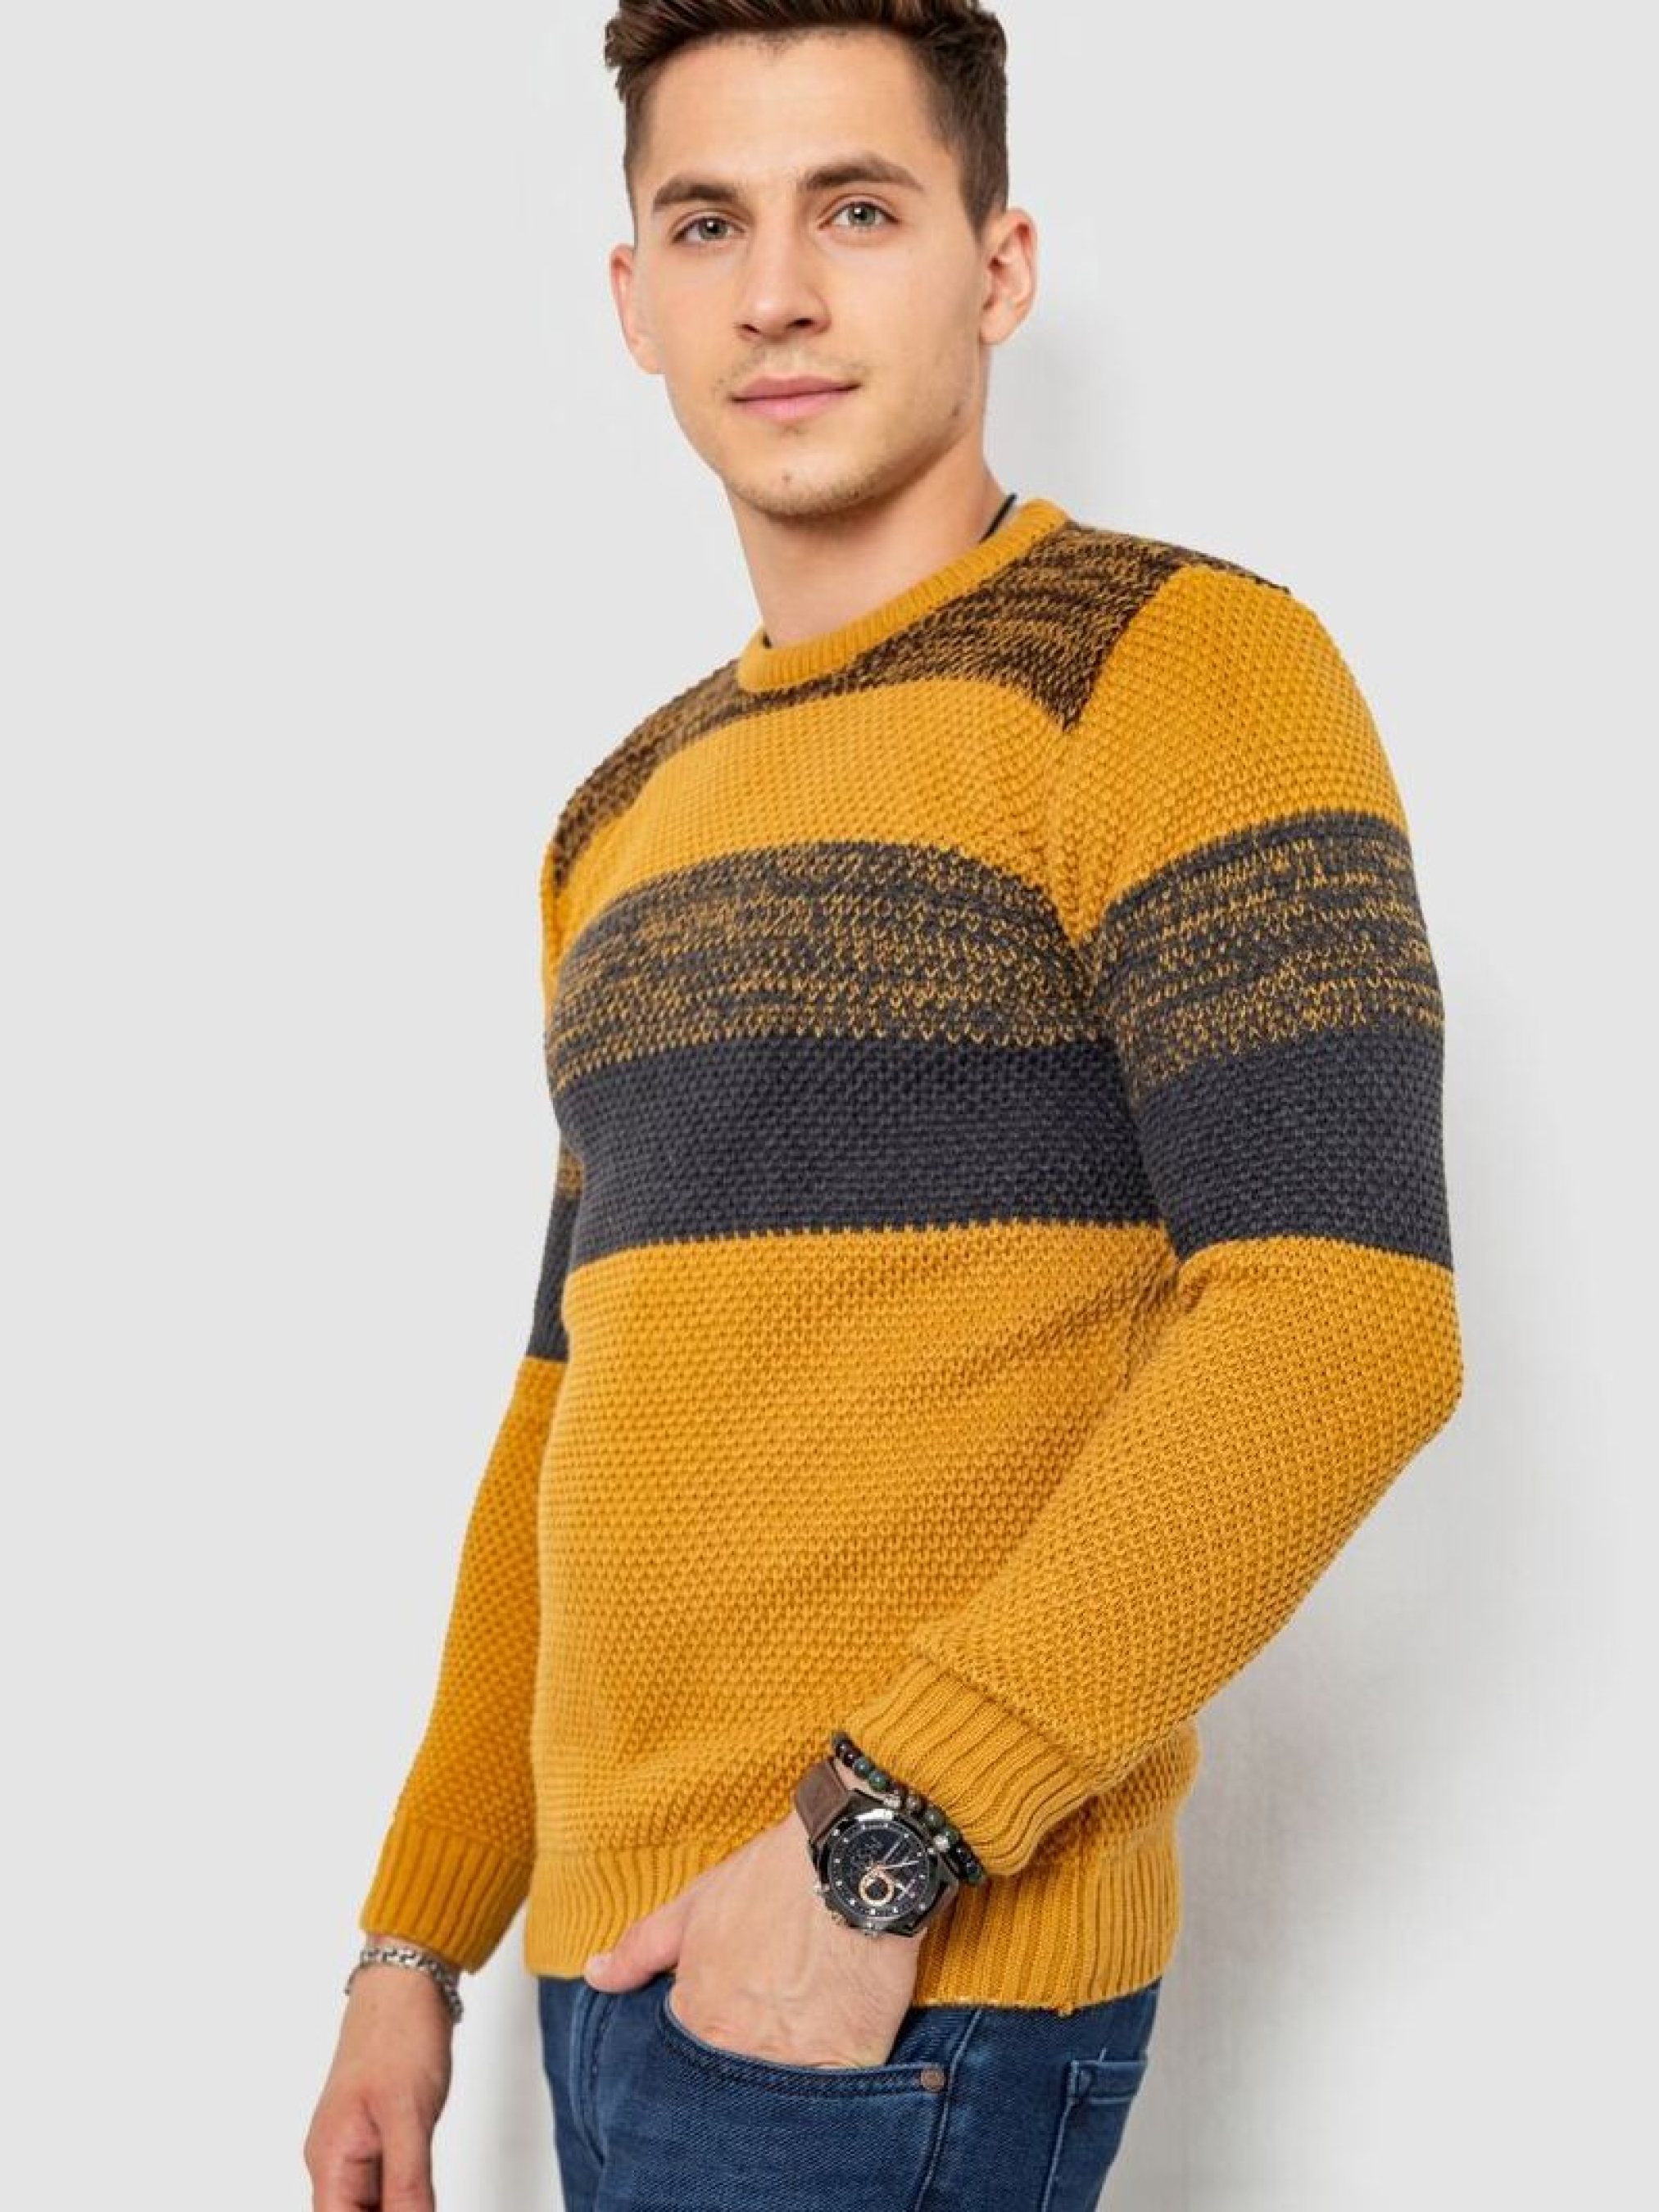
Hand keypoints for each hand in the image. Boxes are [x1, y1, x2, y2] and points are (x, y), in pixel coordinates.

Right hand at [304, 1954, 455, 2208]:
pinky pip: (385, 2182)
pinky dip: (404, 2194)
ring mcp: (355, 2145)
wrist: (407, 1982)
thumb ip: (408, 2184)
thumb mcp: (409, 2117)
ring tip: (426, 2196)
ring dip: (399, 2206)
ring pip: (371, 2204)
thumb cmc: (399, 2032)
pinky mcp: (377, 2133)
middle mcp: (334, 2158)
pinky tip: (426, 2193)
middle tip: (424, 2201)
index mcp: (330, 2158)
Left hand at [583, 1808, 924, 2068]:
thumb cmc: (772, 1878)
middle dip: (748, 2073)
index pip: (690, 2067)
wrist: (850, 1859)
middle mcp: (738, 2052)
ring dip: (789, 2087)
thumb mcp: (697, 1906)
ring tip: (807, 2044)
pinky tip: (841, 2056)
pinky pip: (838, 2099)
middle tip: (774, 2036)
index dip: (713, 2049)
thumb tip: (594, 1976)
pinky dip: (836, 2088)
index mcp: (698, 2020)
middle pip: (735, 2093)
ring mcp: (795, 2065)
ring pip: (782, 2102)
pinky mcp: (851, 2065)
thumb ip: (641, 1950)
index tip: (736, 2030)